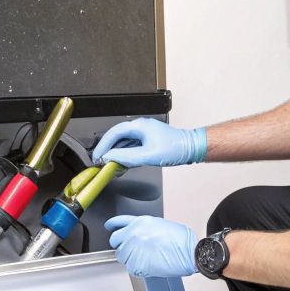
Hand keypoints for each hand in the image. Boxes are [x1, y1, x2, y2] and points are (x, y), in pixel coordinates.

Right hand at [93, 118, 207, 167]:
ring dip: (116, 152)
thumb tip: (110, 158)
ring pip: (124, 142)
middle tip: (100, 161)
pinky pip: (132, 146)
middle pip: (117, 137)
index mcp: (139, 126)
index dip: (103, 145)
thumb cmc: (176, 149)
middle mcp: (141, 127)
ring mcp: (145, 133)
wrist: (192, 148)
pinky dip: (125, 154)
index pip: (114, 133)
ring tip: (110, 164)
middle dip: (108, 149)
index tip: (97, 155)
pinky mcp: (149, 140)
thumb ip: (127, 157)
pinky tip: (123, 163)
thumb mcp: (148, 155)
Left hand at [105, 215, 196, 277]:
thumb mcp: (161, 224)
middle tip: (132, 248)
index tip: (110, 227)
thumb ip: (144, 227)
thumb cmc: (181, 240)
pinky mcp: (136, 264)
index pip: (118, 222)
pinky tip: (148, 263)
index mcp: (140, 222)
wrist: (189, 252)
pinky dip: (136, 267)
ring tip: (145, 257)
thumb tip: (138, 233)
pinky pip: (130, 267)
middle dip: (121, 244)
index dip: (112, 225)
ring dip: (129, 257)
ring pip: (121, 255)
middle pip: (115, 240)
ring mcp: (133, 249)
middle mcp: (133, 234)